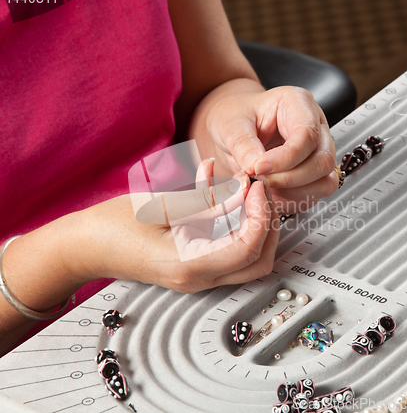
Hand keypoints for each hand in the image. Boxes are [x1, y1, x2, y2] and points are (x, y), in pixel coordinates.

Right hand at [72, 161, 279, 292]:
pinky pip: (223, 245)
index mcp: (190, 265)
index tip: (256, 189)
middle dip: (267, 225)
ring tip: (242, 187)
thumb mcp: (162, 206)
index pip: (248, 249)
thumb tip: (242, 191)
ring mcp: (196, 273)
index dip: (260, 216)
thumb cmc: (110, 227)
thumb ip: (206, 201)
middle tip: (258, 192)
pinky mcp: (191, 263)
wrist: (81, 247)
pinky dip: (229, 220)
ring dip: (252, 222)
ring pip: (245, 256)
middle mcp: (198, 277)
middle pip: (257, 261)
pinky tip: (215, 187)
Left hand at [206, 86, 338, 213]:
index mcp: (298, 104)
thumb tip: (256, 168)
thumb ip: (243, 145)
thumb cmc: (234, 117)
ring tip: (263, 188)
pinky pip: (314, 195)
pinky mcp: (313, 174)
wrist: (232, 129)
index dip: (286, 158)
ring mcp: (317, 152)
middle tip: (259, 182)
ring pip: (325, 181)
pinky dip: (292, 201)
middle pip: (322, 160)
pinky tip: (269, 195)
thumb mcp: (230, 124)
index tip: (259, 169)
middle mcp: (315, 127)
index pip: (307, 134)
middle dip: (290, 179)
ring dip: (294, 193)